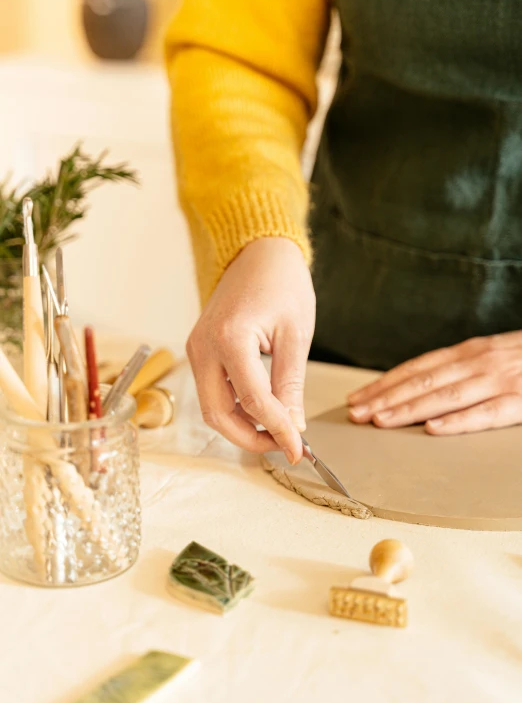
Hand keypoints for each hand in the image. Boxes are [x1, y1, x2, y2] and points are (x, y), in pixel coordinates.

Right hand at [187, 237, 314, 462]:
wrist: (258, 252)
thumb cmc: (281, 283)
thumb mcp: (295, 335)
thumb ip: (291, 385)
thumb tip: (293, 426)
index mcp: (230, 338)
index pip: (254, 402)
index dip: (278, 431)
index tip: (299, 450)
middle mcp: (204, 346)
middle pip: (218, 414)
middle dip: (250, 438)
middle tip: (284, 446)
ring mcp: (197, 349)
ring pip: (211, 407)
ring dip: (241, 425)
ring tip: (277, 430)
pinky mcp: (200, 350)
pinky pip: (212, 391)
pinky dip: (234, 408)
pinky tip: (262, 411)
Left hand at [347, 333, 521, 434]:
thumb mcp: (488, 356)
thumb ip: (457, 370)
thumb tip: (417, 388)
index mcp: (468, 352)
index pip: (416, 369)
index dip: (384, 384)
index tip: (358, 398)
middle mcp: (478, 363)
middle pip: (422, 382)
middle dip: (385, 398)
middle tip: (356, 414)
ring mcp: (500, 381)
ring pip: (445, 397)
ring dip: (408, 410)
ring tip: (380, 422)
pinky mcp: (521, 401)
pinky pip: (486, 413)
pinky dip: (457, 421)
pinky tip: (432, 429)